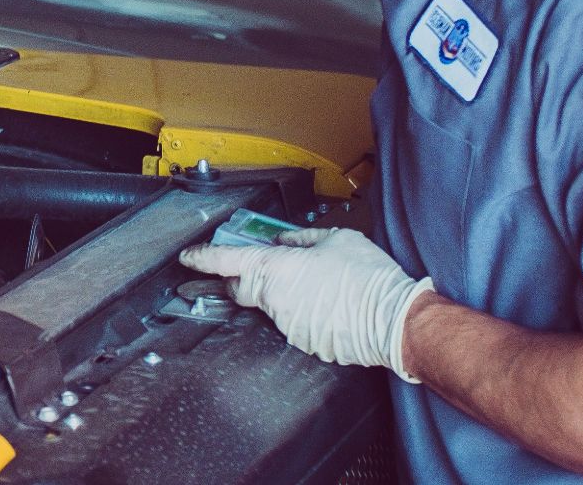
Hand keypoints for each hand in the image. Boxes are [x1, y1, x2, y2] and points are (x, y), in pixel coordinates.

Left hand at [180, 227, 433, 382]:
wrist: (394, 319)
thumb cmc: (367, 276)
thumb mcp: (336, 239)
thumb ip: (302, 239)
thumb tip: (284, 242)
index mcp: (276, 268)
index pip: (226, 262)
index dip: (203, 259)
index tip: (188, 258)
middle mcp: (274, 298)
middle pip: (242, 289)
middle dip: (242, 280)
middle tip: (263, 270)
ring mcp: (287, 324)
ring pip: (272, 307)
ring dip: (284, 297)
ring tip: (320, 287)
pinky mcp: (304, 342)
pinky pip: (295, 324)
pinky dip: (305, 314)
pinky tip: (330, 306)